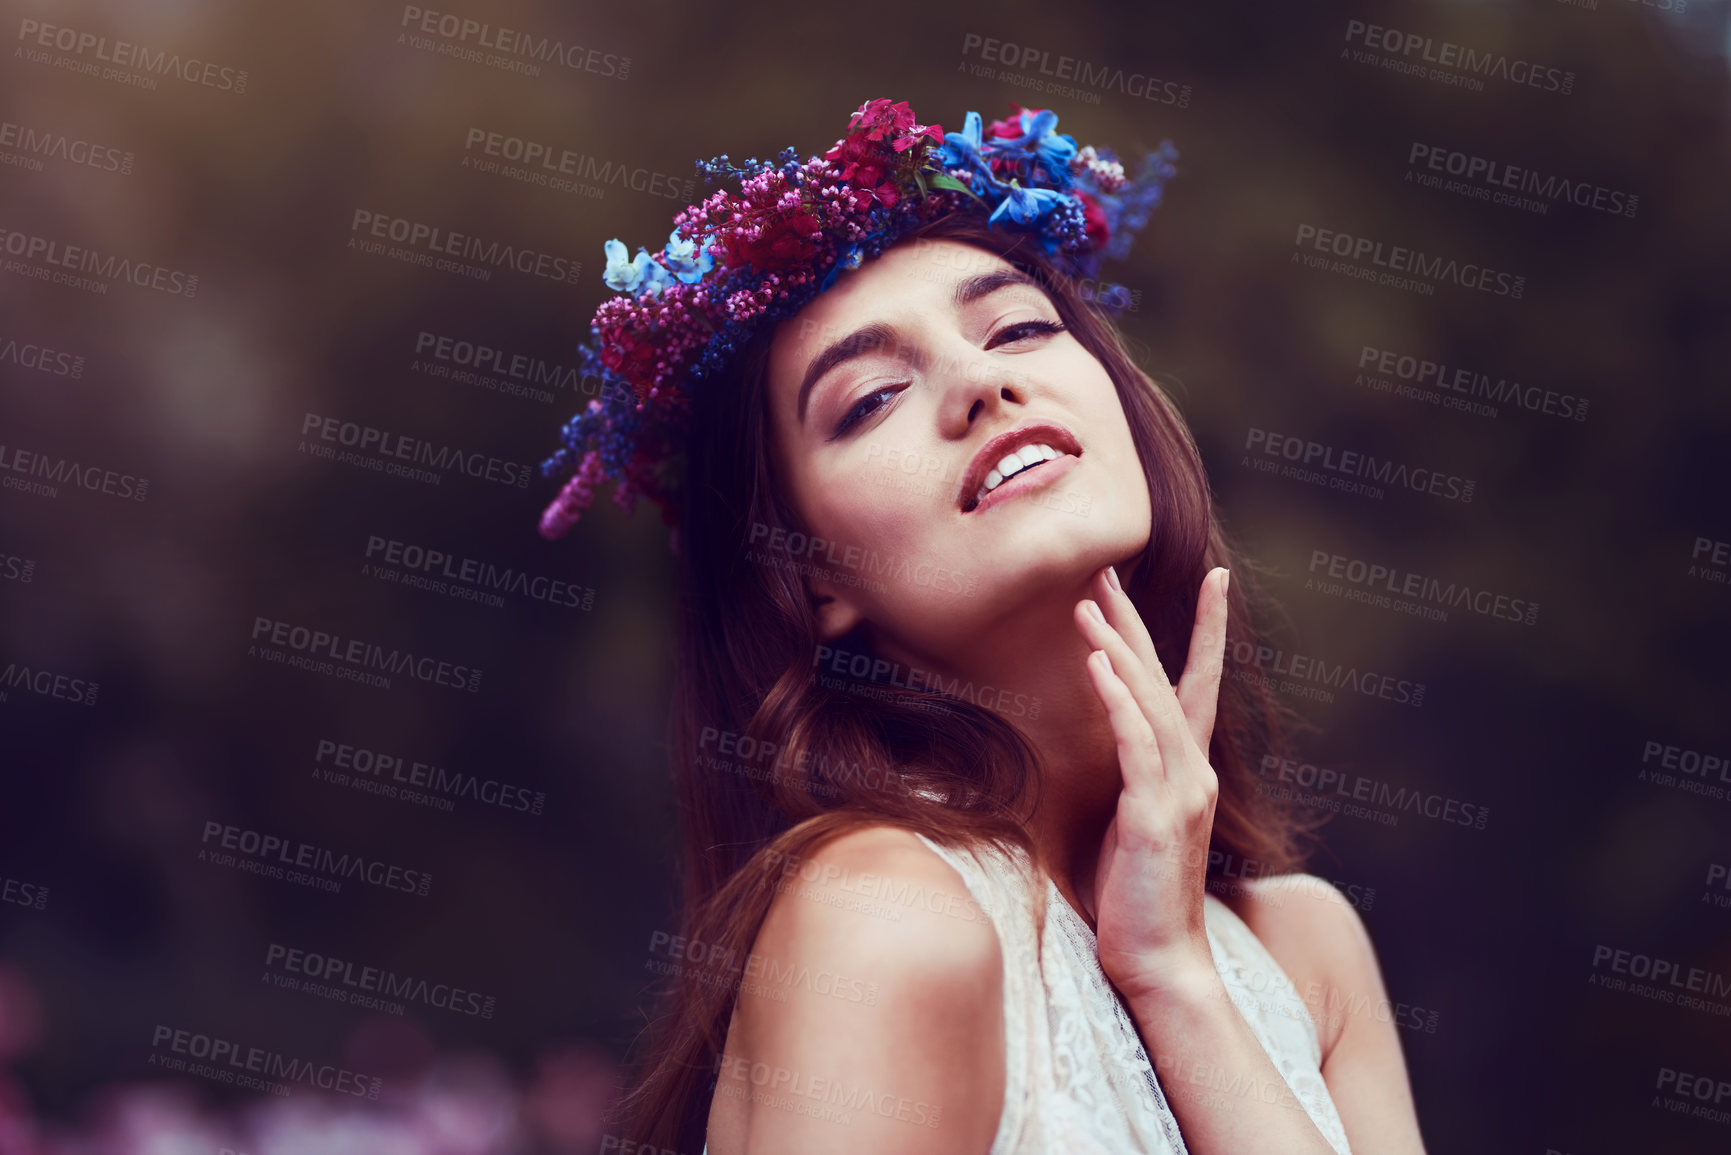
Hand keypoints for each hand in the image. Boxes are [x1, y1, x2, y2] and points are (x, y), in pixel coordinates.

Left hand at [1074, 564, 1230, 1003]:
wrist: (1160, 963)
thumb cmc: (1136, 900)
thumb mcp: (1128, 827)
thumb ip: (1127, 783)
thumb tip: (1097, 753)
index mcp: (1188, 773)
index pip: (1201, 686)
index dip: (1207, 630)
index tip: (1214, 578)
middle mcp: (1192, 774)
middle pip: (1167, 677)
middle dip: (1136, 619)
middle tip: (1108, 566)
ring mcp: (1178, 794)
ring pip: (1149, 702)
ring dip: (1117, 646)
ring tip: (1087, 600)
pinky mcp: (1154, 817)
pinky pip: (1136, 745)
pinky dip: (1118, 701)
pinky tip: (1096, 664)